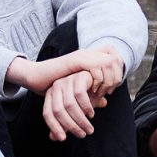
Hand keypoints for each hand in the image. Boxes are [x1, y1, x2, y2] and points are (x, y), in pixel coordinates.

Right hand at [7, 45, 126, 96]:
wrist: (36, 77)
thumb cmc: (55, 85)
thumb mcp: (78, 89)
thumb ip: (92, 94)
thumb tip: (106, 102)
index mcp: (91, 58)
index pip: (117, 58)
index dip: (119, 73)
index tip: (110, 90)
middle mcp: (89, 54)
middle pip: (116, 60)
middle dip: (116, 79)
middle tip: (106, 93)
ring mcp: (83, 55)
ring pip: (109, 63)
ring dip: (108, 80)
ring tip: (100, 93)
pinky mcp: (76, 59)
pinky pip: (97, 66)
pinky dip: (98, 80)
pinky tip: (92, 90)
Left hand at [41, 68, 106, 140]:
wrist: (97, 82)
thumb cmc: (84, 98)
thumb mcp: (73, 112)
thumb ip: (63, 123)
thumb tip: (53, 137)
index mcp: (50, 95)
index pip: (47, 113)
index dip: (54, 127)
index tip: (63, 139)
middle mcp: (56, 86)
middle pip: (58, 110)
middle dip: (71, 126)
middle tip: (82, 135)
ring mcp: (67, 80)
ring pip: (70, 105)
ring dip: (81, 120)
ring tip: (89, 129)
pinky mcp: (79, 77)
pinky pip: (80, 95)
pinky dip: (86, 107)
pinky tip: (91, 114)